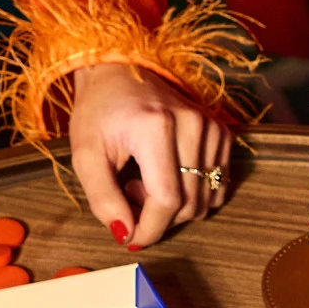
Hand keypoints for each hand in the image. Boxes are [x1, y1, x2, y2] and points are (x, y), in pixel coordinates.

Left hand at [67, 62, 232, 247]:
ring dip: (175, 205)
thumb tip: (126, 235)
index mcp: (156, 127)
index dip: (150, 229)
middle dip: (157, 216)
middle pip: (188, 204)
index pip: (167, 199)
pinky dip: (194, 193)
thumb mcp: (86, 155)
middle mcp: (192, 125)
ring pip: (205, 200)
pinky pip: (217, 185)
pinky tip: (169, 175)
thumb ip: (103, 198)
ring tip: (145, 180)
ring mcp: (212, 127)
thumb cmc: (99, 111)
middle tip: (128, 192)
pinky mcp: (222, 132)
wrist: (121, 69)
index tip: (131, 238)